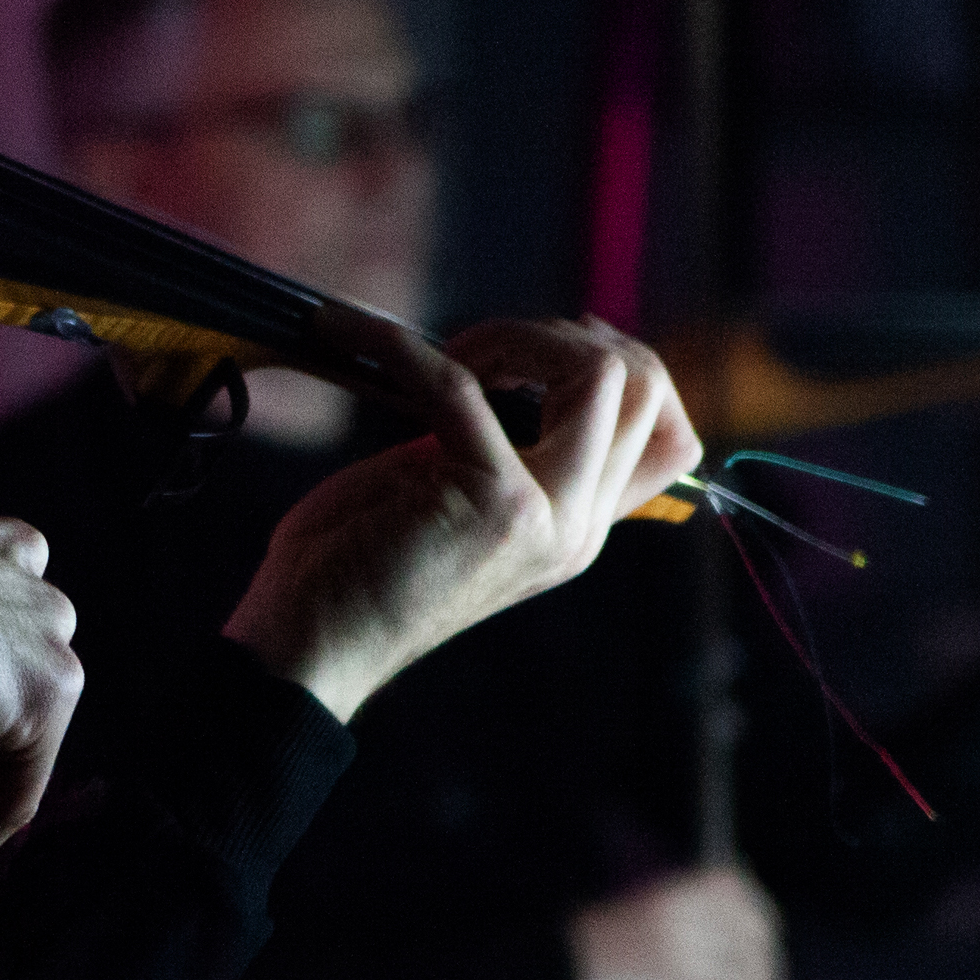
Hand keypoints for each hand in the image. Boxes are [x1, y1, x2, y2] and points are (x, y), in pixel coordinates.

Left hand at [219, 312, 696, 721]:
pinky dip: (400, 346)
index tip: (541, 346)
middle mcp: (580, 525)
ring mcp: (548, 517)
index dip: (621, 368)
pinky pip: (460, 384)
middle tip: (477, 349)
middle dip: (562, 336)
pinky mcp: (493, 502)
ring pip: (600, 376)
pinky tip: (350, 335)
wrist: (310, 644)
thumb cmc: (359, 561)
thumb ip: (501, 443)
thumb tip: (512, 361)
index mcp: (579, 525)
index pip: (669, 437)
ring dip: (512, 337)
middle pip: (645, 389)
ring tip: (440, 355)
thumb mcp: (452, 492)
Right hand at [571, 863, 785, 979]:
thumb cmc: (593, 956)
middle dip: (768, 967)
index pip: (732, 885)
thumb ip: (680, 919)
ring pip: (751, 968)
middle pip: (751, 930)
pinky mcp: (681, 979)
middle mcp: (680, 911)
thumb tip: (733, 936)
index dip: (758, 911)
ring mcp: (682, 943)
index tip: (768, 939)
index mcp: (668, 892)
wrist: (553, 976)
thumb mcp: (637, 920)